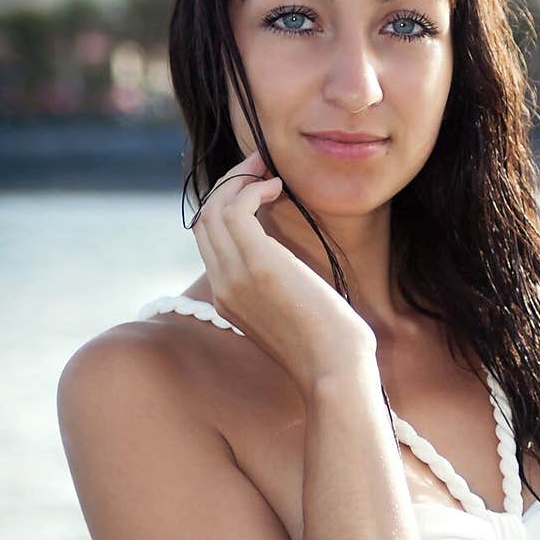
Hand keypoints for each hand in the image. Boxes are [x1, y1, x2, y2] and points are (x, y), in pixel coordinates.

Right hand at [191, 152, 377, 394]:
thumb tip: (293, 268)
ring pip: (213, 209)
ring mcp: (235, 276)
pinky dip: (252, 189)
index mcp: (228, 300)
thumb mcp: (294, 315)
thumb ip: (280, 290)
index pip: (209, 240)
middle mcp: (223, 287)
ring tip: (269, 172)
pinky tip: (278, 189)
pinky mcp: (258, 265)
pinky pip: (235, 209)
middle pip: (204, 219)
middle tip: (261, 167)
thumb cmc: (328, 348)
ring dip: (239, 180)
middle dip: (230, 184)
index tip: (257, 188)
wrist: (335, 372)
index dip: (227, 206)